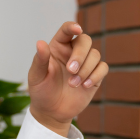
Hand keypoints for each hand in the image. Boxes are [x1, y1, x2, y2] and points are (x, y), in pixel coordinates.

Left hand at [27, 22, 108, 136]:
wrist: (51, 112)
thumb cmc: (41, 91)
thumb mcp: (36, 77)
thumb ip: (39, 60)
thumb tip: (40, 42)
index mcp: (58, 48)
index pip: (67, 30)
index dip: (73, 27)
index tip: (77, 29)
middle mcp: (73, 52)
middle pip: (85, 40)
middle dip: (80, 54)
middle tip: (71, 70)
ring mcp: (85, 64)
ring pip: (95, 54)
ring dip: (85, 69)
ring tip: (73, 84)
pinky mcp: (94, 76)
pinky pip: (103, 68)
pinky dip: (95, 75)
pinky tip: (84, 86)